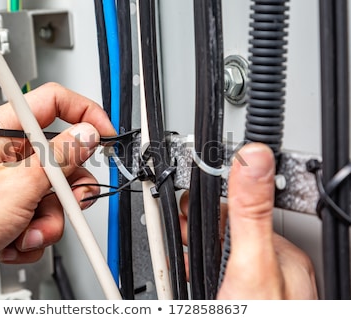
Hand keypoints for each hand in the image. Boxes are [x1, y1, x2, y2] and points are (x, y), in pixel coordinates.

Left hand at [0, 82, 115, 298]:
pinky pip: (42, 215)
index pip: (55, 102)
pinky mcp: (11, 209)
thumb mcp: (19, 184)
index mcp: (3, 130)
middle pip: (61, 157)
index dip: (85, 114)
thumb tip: (87, 135)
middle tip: (67, 202)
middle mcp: (8, 153)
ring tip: (29, 232)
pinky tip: (14, 240)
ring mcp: (10, 183)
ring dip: (48, 220)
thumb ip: (60, 157)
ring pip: (55, 194)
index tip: (104, 135)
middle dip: (67, 189)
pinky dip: (34, 233)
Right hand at [179, 143, 317, 298]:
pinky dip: (198, 269)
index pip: (241, 210)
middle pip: (227, 231)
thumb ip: (250, 212)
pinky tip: (190, 271)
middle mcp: (273, 268)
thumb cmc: (263, 317)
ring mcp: (257, 286)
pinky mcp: (243, 299)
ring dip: (193, 247)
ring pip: (219, 253)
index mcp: (282, 252)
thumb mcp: (252, 261)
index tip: (189, 198)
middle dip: (195, 225)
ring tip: (177, 244)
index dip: (209, 203)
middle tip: (177, 224)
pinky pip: (217, 274)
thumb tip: (255, 155)